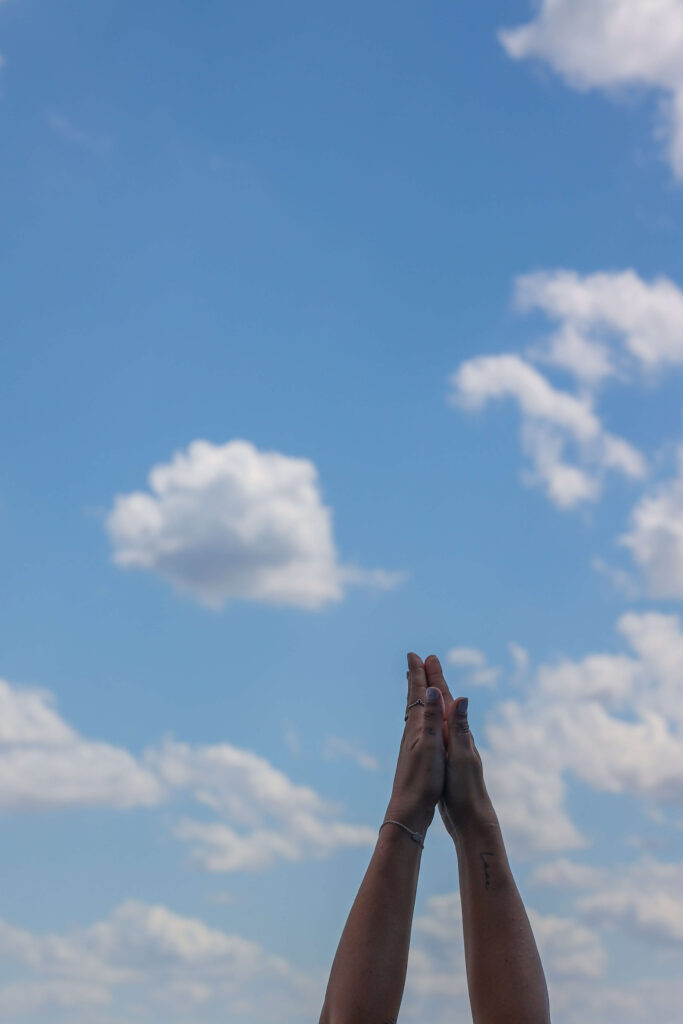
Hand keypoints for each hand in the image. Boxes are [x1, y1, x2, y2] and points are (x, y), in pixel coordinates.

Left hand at [385, 653, 446, 835]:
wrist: (408, 810)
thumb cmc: (421, 780)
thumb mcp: (431, 747)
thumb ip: (431, 718)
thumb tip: (431, 689)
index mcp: (416, 728)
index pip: (417, 694)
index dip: (418, 674)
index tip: (415, 654)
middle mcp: (412, 733)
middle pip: (413, 700)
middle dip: (416, 679)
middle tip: (415, 660)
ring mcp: (412, 745)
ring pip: (415, 713)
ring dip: (418, 696)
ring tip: (418, 686)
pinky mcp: (416, 756)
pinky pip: (419, 727)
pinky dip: (421, 715)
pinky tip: (421, 724)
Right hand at [422, 654, 497, 840]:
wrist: (471, 818)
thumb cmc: (466, 788)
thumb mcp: (461, 755)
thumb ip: (460, 727)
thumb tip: (460, 697)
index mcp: (457, 732)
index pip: (444, 698)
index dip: (434, 677)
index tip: (426, 656)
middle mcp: (455, 736)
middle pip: (441, 703)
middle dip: (432, 681)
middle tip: (423, 661)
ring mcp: (450, 748)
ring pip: (437, 716)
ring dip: (430, 699)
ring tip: (423, 687)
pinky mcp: (445, 760)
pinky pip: (435, 731)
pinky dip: (429, 720)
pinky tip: (427, 724)